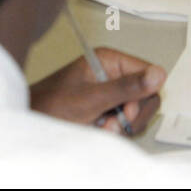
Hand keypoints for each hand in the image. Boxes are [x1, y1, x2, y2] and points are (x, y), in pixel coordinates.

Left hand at [30, 48, 164, 134]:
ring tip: (100, 127)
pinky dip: (115, 130)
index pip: (149, 74)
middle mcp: (113, 73)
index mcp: (110, 60)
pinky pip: (125, 122)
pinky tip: (98, 129)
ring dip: (122, 126)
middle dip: (131, 116)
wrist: (32, 121)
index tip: (126, 112)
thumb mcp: (92, 98)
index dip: (143, 96)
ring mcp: (111, 92)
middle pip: (146, 95)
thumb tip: (158, 74)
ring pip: (137, 112)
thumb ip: (126, 87)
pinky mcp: (107, 108)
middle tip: (110, 124)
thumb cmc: (52, 105)